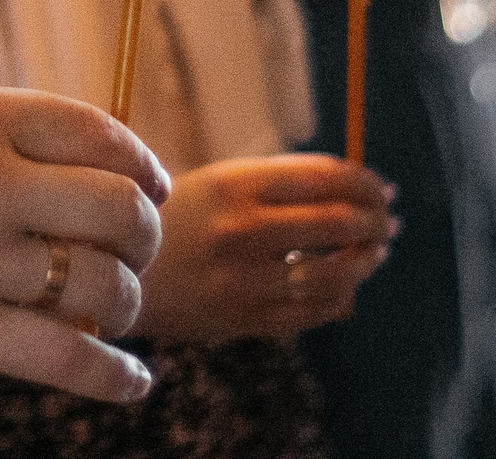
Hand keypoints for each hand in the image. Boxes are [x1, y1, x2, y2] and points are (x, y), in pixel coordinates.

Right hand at [0, 87, 168, 403]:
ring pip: (102, 285)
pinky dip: (115, 375)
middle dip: (145, 236)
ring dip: (124, 305)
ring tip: (111, 314)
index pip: (95, 132)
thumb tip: (88, 166)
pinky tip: (132, 381)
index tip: (151, 189)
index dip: (139, 164)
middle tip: (136, 255)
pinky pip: (70, 359)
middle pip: (119, 207)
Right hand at [130, 154, 395, 340]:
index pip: (326, 177)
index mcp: (233, 185)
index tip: (382, 187)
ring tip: (374, 252)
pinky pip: (317, 311)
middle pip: (340, 222)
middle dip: (376, 220)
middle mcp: (243, 230)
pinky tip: (345, 287)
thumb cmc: (171, 219)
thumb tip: (356, 184)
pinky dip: (343, 296)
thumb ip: (276, 183)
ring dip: (367, 260)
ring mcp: (246, 279)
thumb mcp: (213, 184)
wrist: (108, 272)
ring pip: (338, 272)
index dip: (365, 182)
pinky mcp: (246, 319)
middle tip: (387, 220)